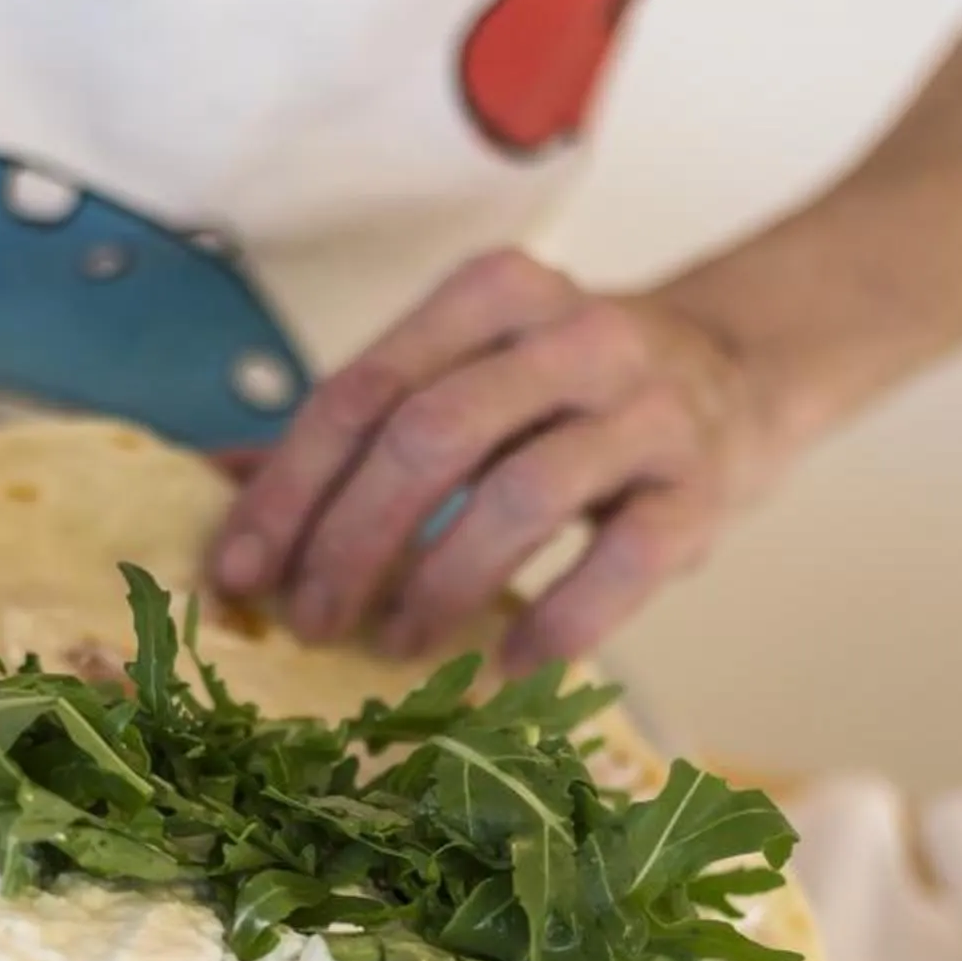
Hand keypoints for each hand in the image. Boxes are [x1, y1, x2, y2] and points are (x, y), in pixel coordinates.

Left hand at [210, 251, 791, 670]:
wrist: (742, 373)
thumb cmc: (566, 392)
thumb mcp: (465, 374)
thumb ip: (357, 423)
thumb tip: (219, 484)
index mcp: (493, 295)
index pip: (363, 389)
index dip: (288, 488)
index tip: (239, 572)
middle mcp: (574, 336)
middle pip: (429, 439)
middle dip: (349, 542)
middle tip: (310, 622)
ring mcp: (648, 411)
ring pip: (519, 498)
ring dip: (437, 584)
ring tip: (394, 644)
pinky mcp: (702, 491)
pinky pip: (620, 565)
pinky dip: (556, 624)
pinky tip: (506, 665)